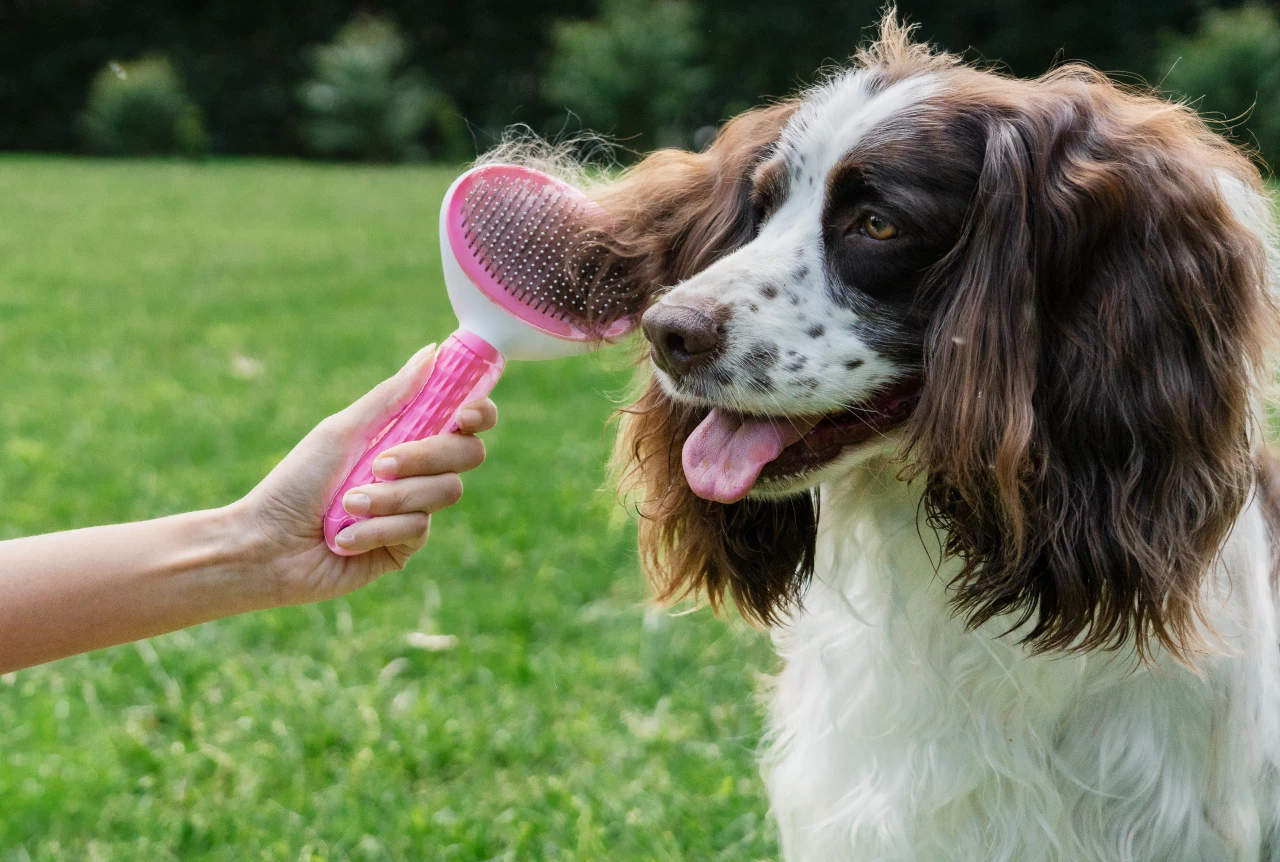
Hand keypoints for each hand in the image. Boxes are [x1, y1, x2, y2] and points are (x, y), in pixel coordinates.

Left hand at [233, 344, 496, 606]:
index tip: (465, 414)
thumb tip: (432, 352)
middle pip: (467, 454)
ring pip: (444, 492)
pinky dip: (376, 528)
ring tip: (348, 504)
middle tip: (381, 465)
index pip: (465, 422)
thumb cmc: (296, 482)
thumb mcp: (343, 430)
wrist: (267, 545)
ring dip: (390, 498)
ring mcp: (414, 510)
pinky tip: (344, 537)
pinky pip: (417, 529)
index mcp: (407, 437)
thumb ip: (392, 396)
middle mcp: (417, 472)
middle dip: (425, 457)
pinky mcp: (405, 547)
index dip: (479, 413)